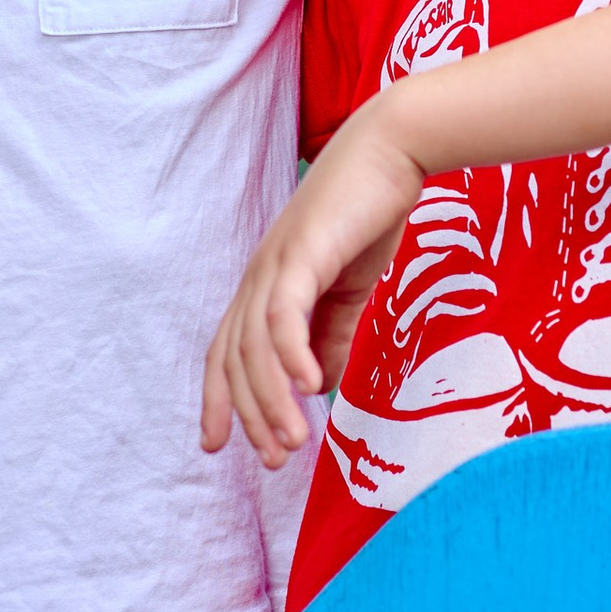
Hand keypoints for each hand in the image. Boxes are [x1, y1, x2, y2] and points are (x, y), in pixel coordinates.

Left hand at [202, 113, 418, 469]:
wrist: (391, 152)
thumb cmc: (369, 215)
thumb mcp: (350, 290)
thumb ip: (332, 336)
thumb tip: (320, 387)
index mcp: (265, 285)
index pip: (227, 352)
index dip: (219, 399)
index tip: (218, 446)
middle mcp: (258, 276)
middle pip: (234, 358)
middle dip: (248, 414)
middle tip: (273, 459)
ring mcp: (276, 263)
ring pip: (256, 345)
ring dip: (271, 399)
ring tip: (293, 441)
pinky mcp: (303, 253)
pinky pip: (286, 313)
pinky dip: (291, 354)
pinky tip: (310, 387)